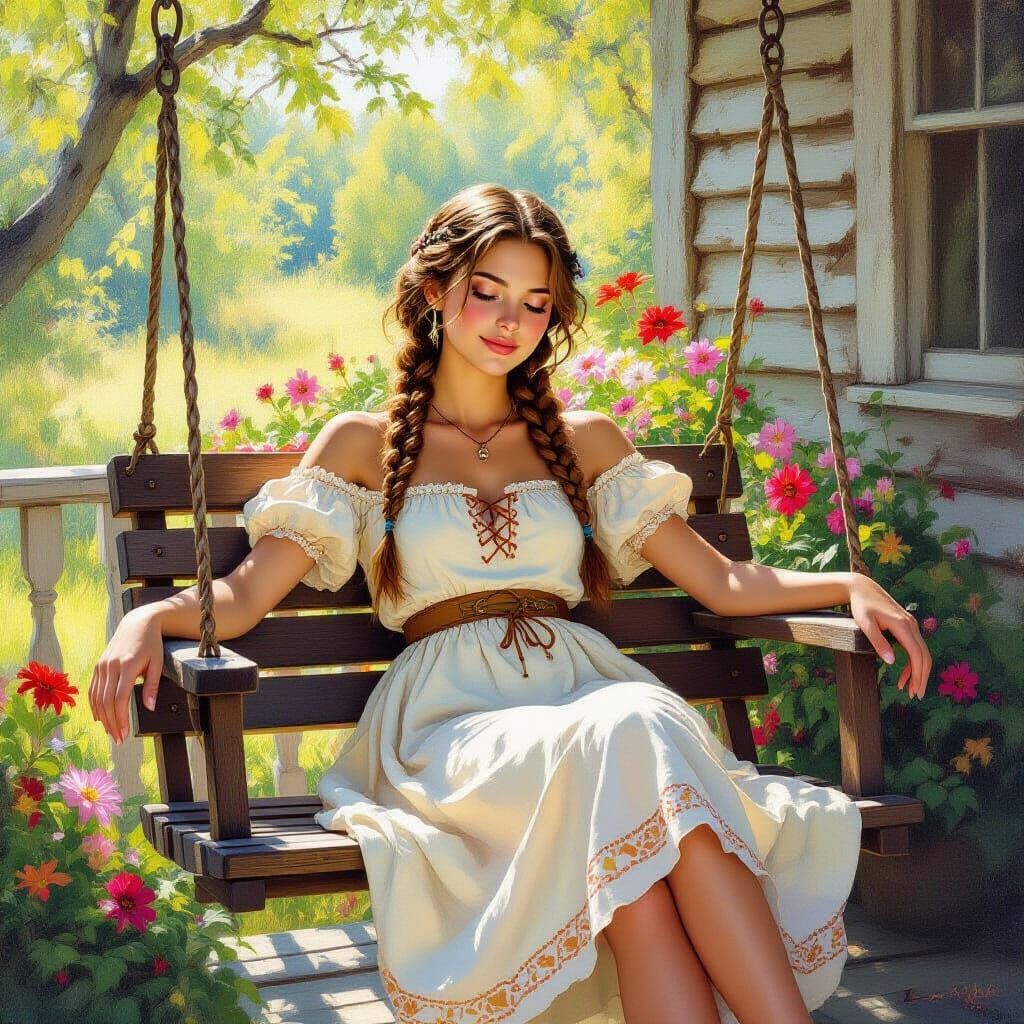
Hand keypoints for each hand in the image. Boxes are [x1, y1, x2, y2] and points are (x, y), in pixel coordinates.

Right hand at [89, 608, 164, 745]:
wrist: (137, 624)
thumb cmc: (151, 645)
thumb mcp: (157, 663)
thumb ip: (152, 686)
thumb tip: (149, 708)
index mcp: (127, 666)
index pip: (119, 698)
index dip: (121, 718)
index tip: (125, 734)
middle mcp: (111, 666)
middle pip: (106, 701)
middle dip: (111, 723)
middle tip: (118, 739)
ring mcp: (102, 665)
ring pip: (97, 697)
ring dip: (102, 717)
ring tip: (110, 732)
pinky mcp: (98, 665)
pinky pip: (92, 689)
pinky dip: (94, 705)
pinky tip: (99, 718)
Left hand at [847, 574, 931, 699]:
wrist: (862, 588)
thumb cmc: (861, 605)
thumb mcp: (865, 624)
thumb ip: (878, 642)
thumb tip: (892, 662)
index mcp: (903, 626)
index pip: (917, 654)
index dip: (918, 674)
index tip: (914, 691)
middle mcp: (911, 625)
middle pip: (924, 656)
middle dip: (921, 677)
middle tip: (914, 696)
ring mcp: (911, 625)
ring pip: (921, 652)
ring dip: (918, 672)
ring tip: (908, 689)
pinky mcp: (907, 626)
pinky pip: (914, 647)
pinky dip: (912, 662)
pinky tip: (903, 674)